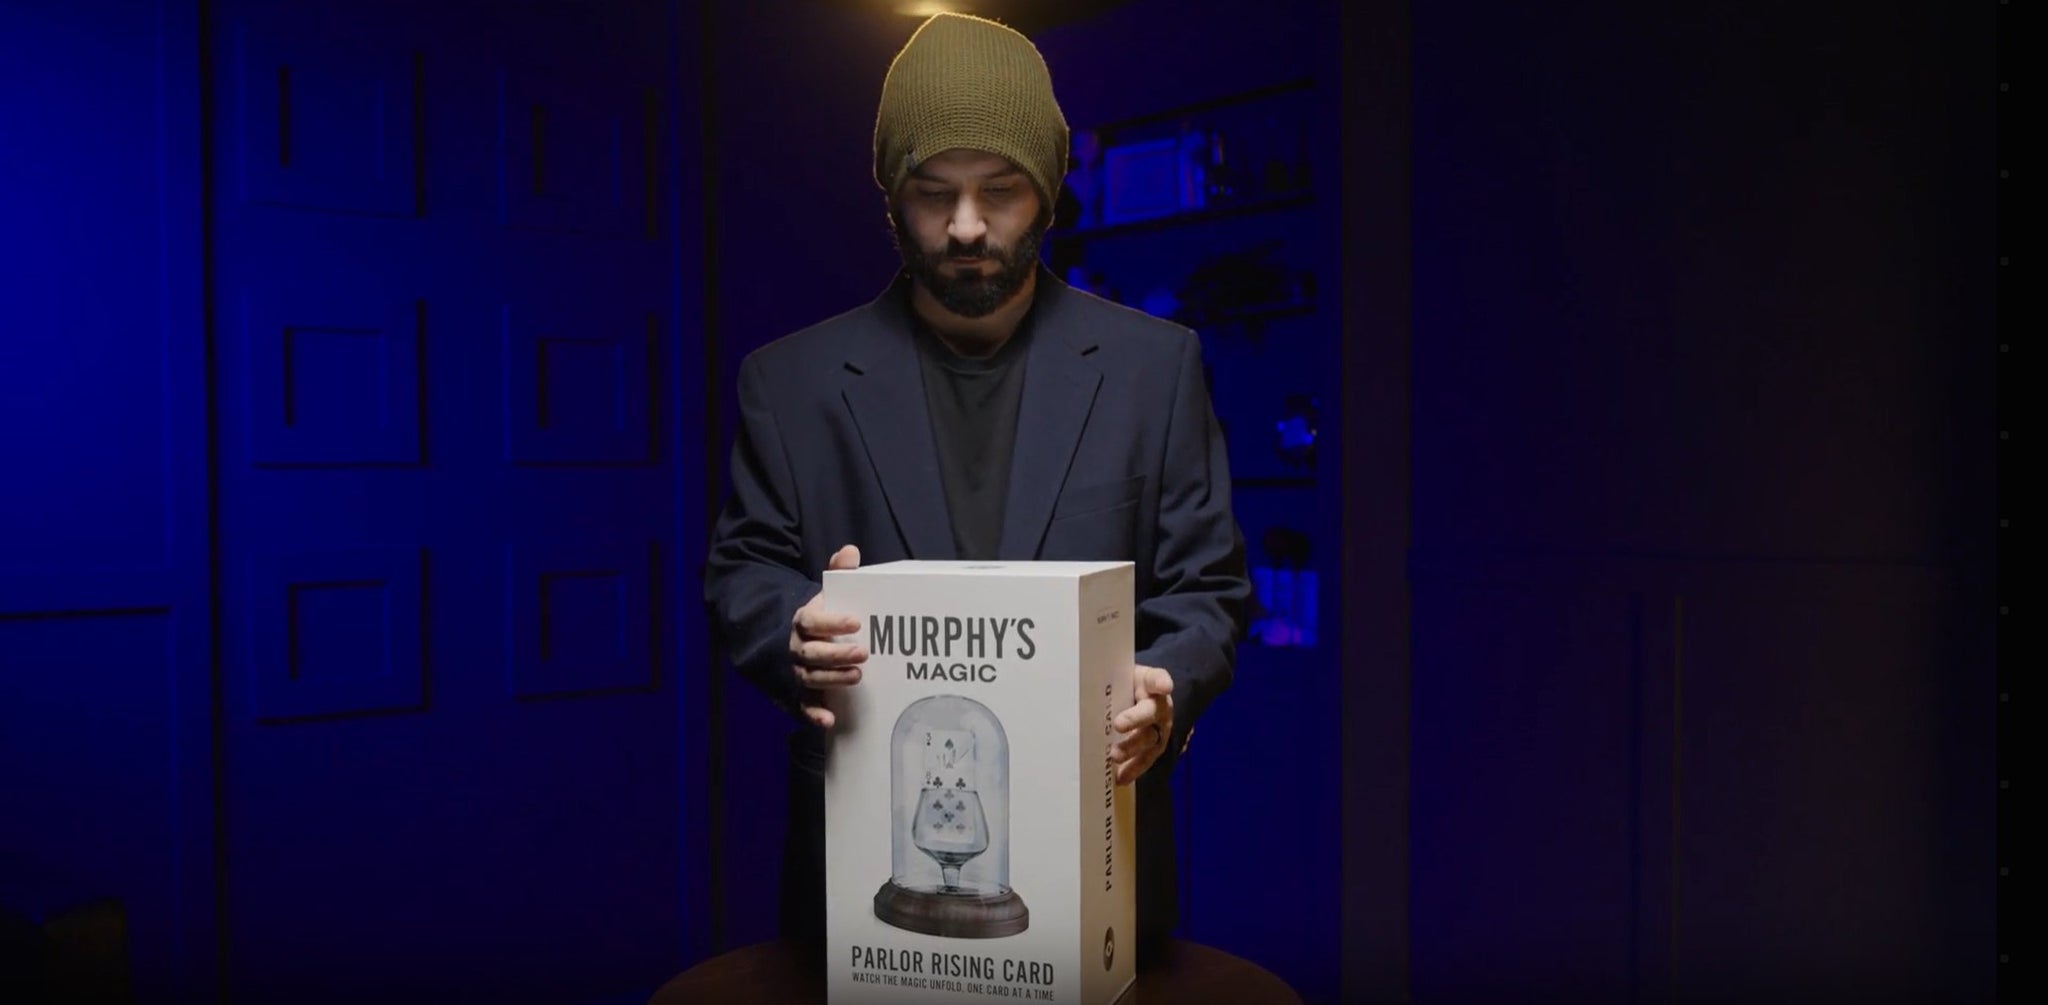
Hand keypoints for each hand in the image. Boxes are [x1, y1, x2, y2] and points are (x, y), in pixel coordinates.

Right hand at [788, 544, 864, 727]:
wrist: (776, 636)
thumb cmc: (812, 616)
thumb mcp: (822, 594)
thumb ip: (837, 574)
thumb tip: (850, 551)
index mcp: (801, 620)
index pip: (814, 620)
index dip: (833, 622)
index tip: (856, 622)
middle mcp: (793, 647)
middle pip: (812, 652)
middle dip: (837, 654)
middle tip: (863, 654)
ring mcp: (792, 670)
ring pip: (808, 676)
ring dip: (831, 679)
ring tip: (856, 678)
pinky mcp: (792, 691)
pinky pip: (799, 705)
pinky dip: (812, 713)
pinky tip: (828, 720)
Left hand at [1109, 665, 1174, 784]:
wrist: (1133, 700)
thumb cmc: (1122, 687)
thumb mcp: (1117, 678)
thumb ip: (1104, 682)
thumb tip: (1076, 687)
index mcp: (1149, 682)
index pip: (1157, 678)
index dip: (1161, 682)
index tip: (1164, 686)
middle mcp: (1158, 705)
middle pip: (1150, 711)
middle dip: (1135, 719)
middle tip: (1118, 724)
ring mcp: (1159, 728)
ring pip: (1150, 739)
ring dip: (1132, 748)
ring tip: (1115, 756)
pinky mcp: (1155, 747)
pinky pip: (1146, 759)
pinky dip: (1134, 769)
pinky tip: (1121, 777)